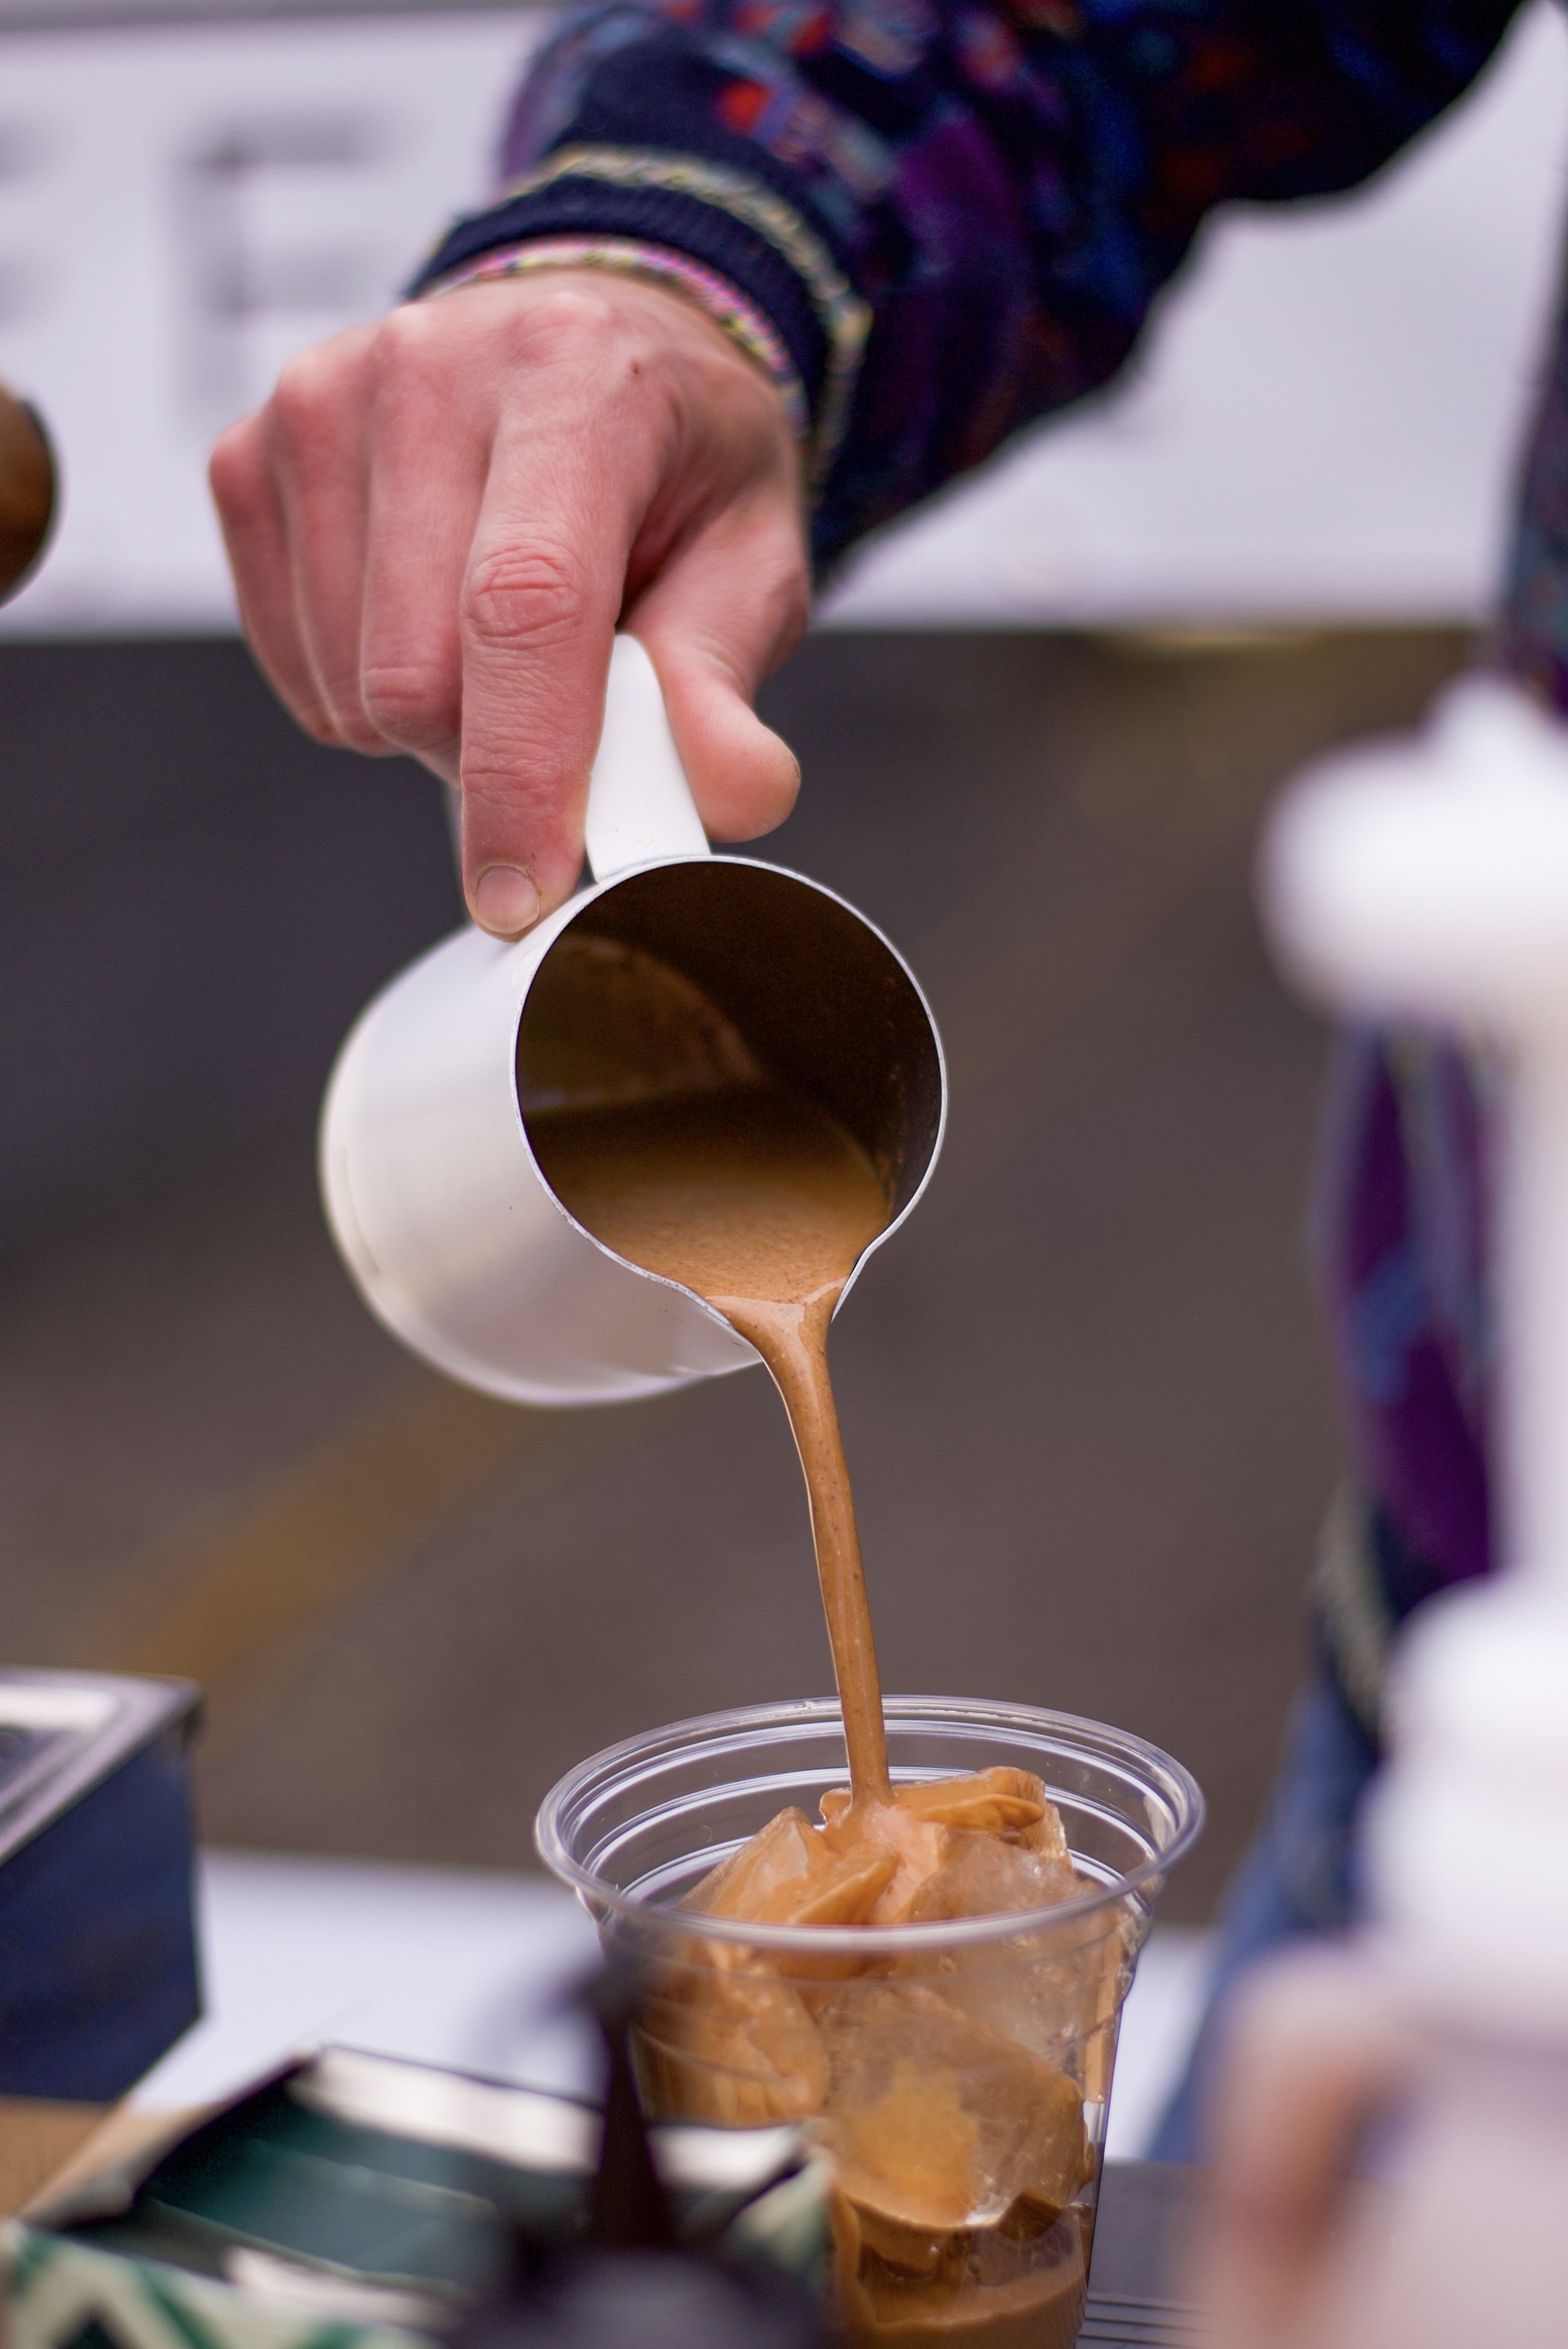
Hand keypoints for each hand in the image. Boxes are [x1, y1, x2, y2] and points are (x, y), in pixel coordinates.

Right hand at [210, 272, 808, 935]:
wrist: (594, 355)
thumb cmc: (674, 465)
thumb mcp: (748, 560)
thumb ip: (725, 682)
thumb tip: (729, 791)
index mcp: (574, 374)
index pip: (523, 604)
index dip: (523, 770)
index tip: (526, 887)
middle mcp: (427, 366)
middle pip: (415, 673)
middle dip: (493, 755)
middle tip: (567, 714)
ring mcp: (319, 404)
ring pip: (351, 688)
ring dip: (432, 727)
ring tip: (502, 650)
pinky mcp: (249, 458)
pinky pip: (298, 670)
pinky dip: (367, 695)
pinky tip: (429, 623)